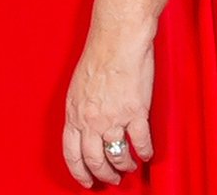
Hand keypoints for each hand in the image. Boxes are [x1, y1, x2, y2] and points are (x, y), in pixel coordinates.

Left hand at [62, 31, 154, 187]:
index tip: (86, 181)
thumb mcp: (79, 84)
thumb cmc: (100, 54)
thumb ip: (81, 108)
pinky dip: (144, 153)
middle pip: (94, 160)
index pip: (71, 152)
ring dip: (124, 165)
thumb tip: (85, 128)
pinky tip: (145, 153)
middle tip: (111, 178)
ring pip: (117, 156)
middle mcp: (91, 118)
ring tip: (128, 164)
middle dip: (104, 174)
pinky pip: (140, 144)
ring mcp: (113, 117)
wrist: (118, 36)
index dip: (79, 172)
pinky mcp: (135, 112)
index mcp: (74, 110)